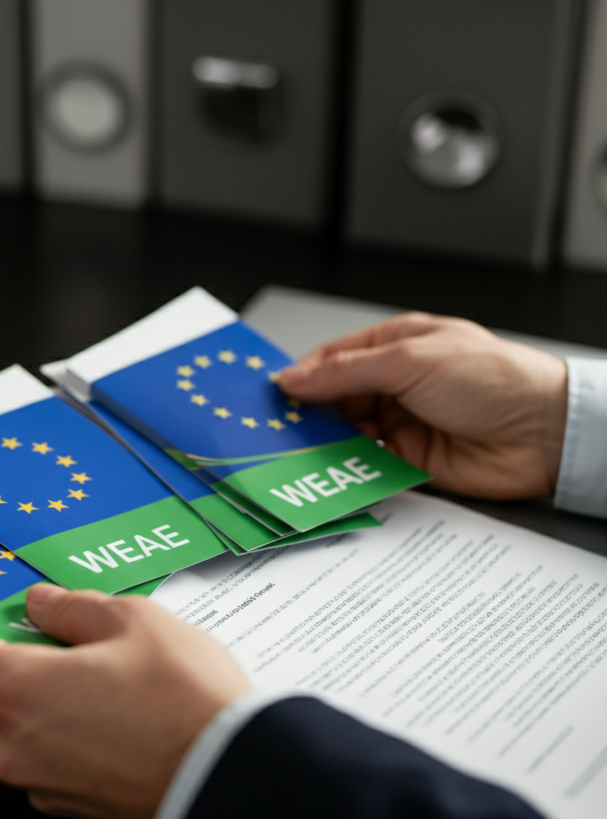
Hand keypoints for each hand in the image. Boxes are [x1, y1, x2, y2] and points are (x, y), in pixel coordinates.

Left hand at [0, 583, 250, 818]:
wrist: (232, 782)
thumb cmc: (183, 698)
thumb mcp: (132, 620)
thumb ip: (72, 607)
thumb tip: (41, 605)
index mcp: (15, 691)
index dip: (1, 631)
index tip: (32, 622)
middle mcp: (13, 747)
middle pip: (7, 692)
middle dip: (45, 668)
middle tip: (101, 652)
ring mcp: (42, 786)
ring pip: (38, 728)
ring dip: (68, 707)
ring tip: (129, 692)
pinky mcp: (74, 812)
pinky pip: (65, 761)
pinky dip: (87, 742)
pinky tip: (134, 727)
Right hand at [276, 312, 567, 499]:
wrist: (545, 434)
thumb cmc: (495, 379)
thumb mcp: (411, 361)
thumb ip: (346, 371)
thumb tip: (294, 377)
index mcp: (396, 346)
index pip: (333, 359)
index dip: (302, 376)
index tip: (272, 394)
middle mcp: (396, 384)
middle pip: (334, 399)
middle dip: (308, 413)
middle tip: (276, 428)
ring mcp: (402, 422)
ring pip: (346, 434)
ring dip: (324, 443)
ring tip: (296, 452)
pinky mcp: (410, 460)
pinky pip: (366, 465)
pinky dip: (347, 469)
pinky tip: (328, 471)